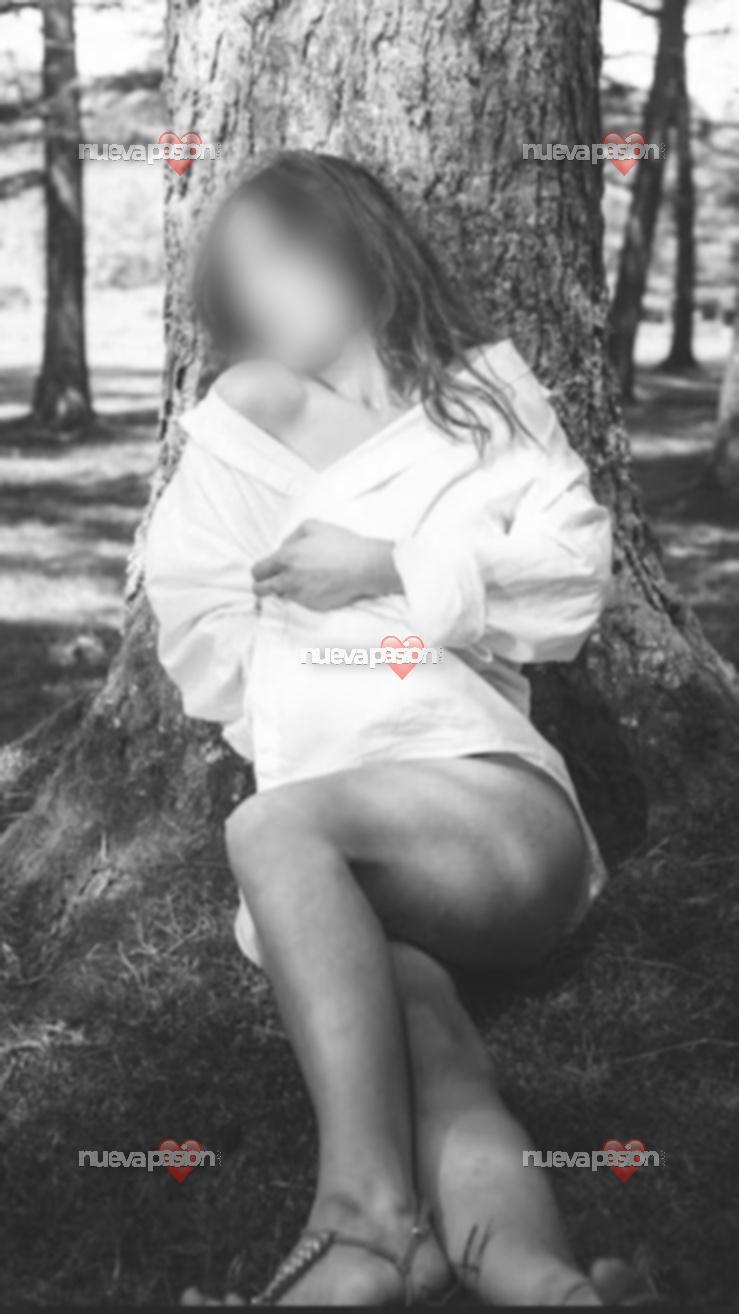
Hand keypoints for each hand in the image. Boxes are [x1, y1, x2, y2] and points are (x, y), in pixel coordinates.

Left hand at [252, 519, 400, 610]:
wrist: (363, 566)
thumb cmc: (340, 543)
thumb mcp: (311, 526)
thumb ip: (291, 537)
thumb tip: (283, 548)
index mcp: (285, 558)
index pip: (258, 571)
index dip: (259, 571)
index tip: (264, 572)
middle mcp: (289, 579)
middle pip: (261, 590)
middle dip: (261, 586)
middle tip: (270, 583)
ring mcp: (300, 595)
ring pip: (280, 597)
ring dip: (285, 591)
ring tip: (300, 582)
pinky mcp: (312, 606)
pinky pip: (299, 602)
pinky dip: (303, 596)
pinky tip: (316, 586)